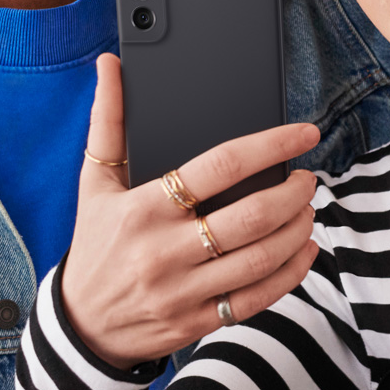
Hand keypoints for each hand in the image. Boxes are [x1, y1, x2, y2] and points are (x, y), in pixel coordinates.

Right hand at [60, 53, 321, 369]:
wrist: (80, 324)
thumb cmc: (95, 243)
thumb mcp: (94, 182)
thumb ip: (108, 121)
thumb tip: (110, 65)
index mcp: (143, 208)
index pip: (220, 166)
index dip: (271, 146)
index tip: (304, 134)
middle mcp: (165, 251)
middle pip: (250, 216)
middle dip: (293, 192)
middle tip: (308, 177)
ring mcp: (183, 290)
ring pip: (260, 258)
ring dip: (297, 229)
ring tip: (308, 208)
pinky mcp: (198, 322)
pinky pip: (257, 298)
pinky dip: (291, 272)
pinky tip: (304, 249)